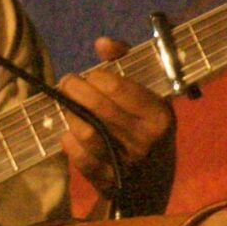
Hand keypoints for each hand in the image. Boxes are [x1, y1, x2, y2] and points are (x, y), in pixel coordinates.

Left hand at [56, 37, 177, 213]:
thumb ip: (126, 62)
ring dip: (70, 114)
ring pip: (86, 132)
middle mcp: (144, 140)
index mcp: (159, 115)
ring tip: (69, 106)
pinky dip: (69, 142)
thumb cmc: (147, 125)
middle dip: (75, 90)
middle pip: (98, 108)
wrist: (150, 182)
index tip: (90, 75)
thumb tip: (101, 43)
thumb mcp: (148, 92)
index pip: (119, 87)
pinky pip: (79, 157)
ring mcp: (126, 163)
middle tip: (67, 83)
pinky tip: (69, 133)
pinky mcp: (108, 181)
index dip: (96, 77)